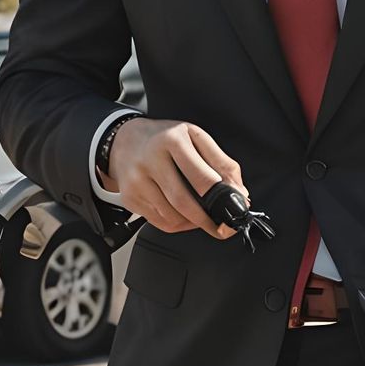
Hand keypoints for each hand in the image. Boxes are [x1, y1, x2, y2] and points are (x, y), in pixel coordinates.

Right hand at [101, 118, 248, 239]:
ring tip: (200, 215)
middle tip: (222, 227)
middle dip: (206, 219)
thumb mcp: (195, 138)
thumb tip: (239, 192)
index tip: (232, 208)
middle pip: (183, 201)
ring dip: (191, 222)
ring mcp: (137, 181)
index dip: (219, 196)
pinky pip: (159, 222)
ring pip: (171, 216)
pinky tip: (182, 215)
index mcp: (173, 140)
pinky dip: (177, 224)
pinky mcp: (129, 198)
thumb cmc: (165, 139)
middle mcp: (151, 159)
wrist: (124, 140)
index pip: (200, 176)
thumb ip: (221, 163)